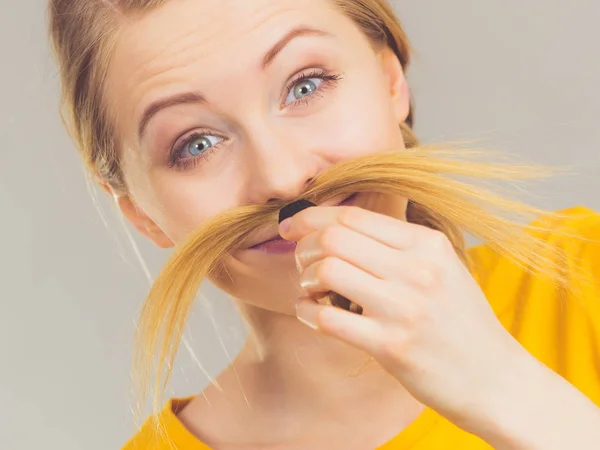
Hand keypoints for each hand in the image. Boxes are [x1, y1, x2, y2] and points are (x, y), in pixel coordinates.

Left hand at [279, 205, 529, 430]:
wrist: (496, 379)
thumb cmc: (460, 321)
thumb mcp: (442, 267)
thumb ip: (398, 245)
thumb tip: (338, 227)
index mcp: (427, 244)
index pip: (352, 216)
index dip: (310, 217)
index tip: (290, 228)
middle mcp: (418, 269)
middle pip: (334, 238)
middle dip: (304, 248)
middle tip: (303, 264)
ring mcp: (404, 308)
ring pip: (327, 270)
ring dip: (306, 279)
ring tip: (312, 291)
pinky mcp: (391, 346)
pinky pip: (327, 318)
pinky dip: (307, 312)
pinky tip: (312, 314)